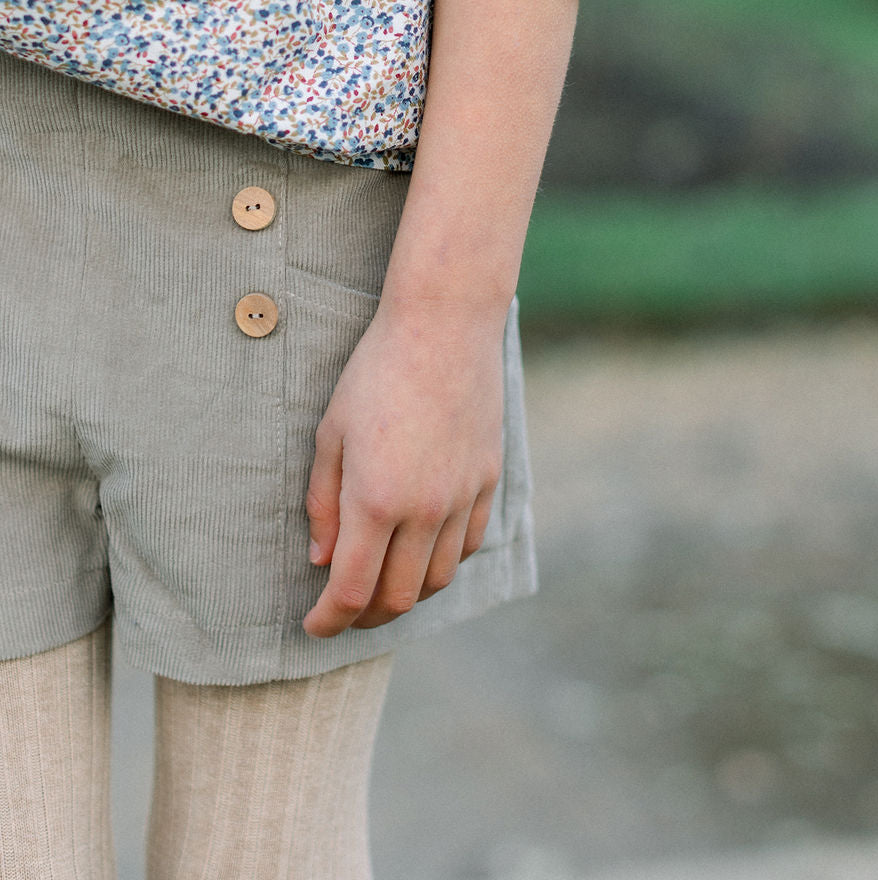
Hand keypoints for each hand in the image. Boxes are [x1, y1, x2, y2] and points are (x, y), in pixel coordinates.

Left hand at [302, 297, 504, 635]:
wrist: (444, 326)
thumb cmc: (376, 372)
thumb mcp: (331, 433)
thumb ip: (323, 502)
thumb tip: (322, 560)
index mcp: (376, 499)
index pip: (351, 591)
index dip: (329, 622)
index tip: (313, 626)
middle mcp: (425, 509)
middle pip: (398, 598)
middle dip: (364, 618)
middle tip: (342, 612)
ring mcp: (463, 497)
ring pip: (439, 580)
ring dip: (406, 595)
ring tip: (382, 587)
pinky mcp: (488, 480)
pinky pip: (468, 545)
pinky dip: (442, 563)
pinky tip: (422, 552)